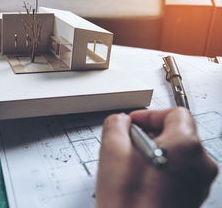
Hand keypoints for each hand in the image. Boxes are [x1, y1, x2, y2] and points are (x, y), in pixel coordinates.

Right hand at [96, 108, 217, 207]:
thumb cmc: (130, 204)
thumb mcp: (112, 151)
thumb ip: (116, 124)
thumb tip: (120, 121)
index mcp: (186, 146)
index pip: (175, 113)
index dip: (149, 114)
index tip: (132, 122)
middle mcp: (200, 165)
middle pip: (177, 133)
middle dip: (150, 133)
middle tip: (127, 142)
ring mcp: (198, 184)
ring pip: (176, 154)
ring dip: (153, 151)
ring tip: (130, 164)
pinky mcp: (191, 199)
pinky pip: (177, 173)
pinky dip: (160, 169)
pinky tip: (139, 180)